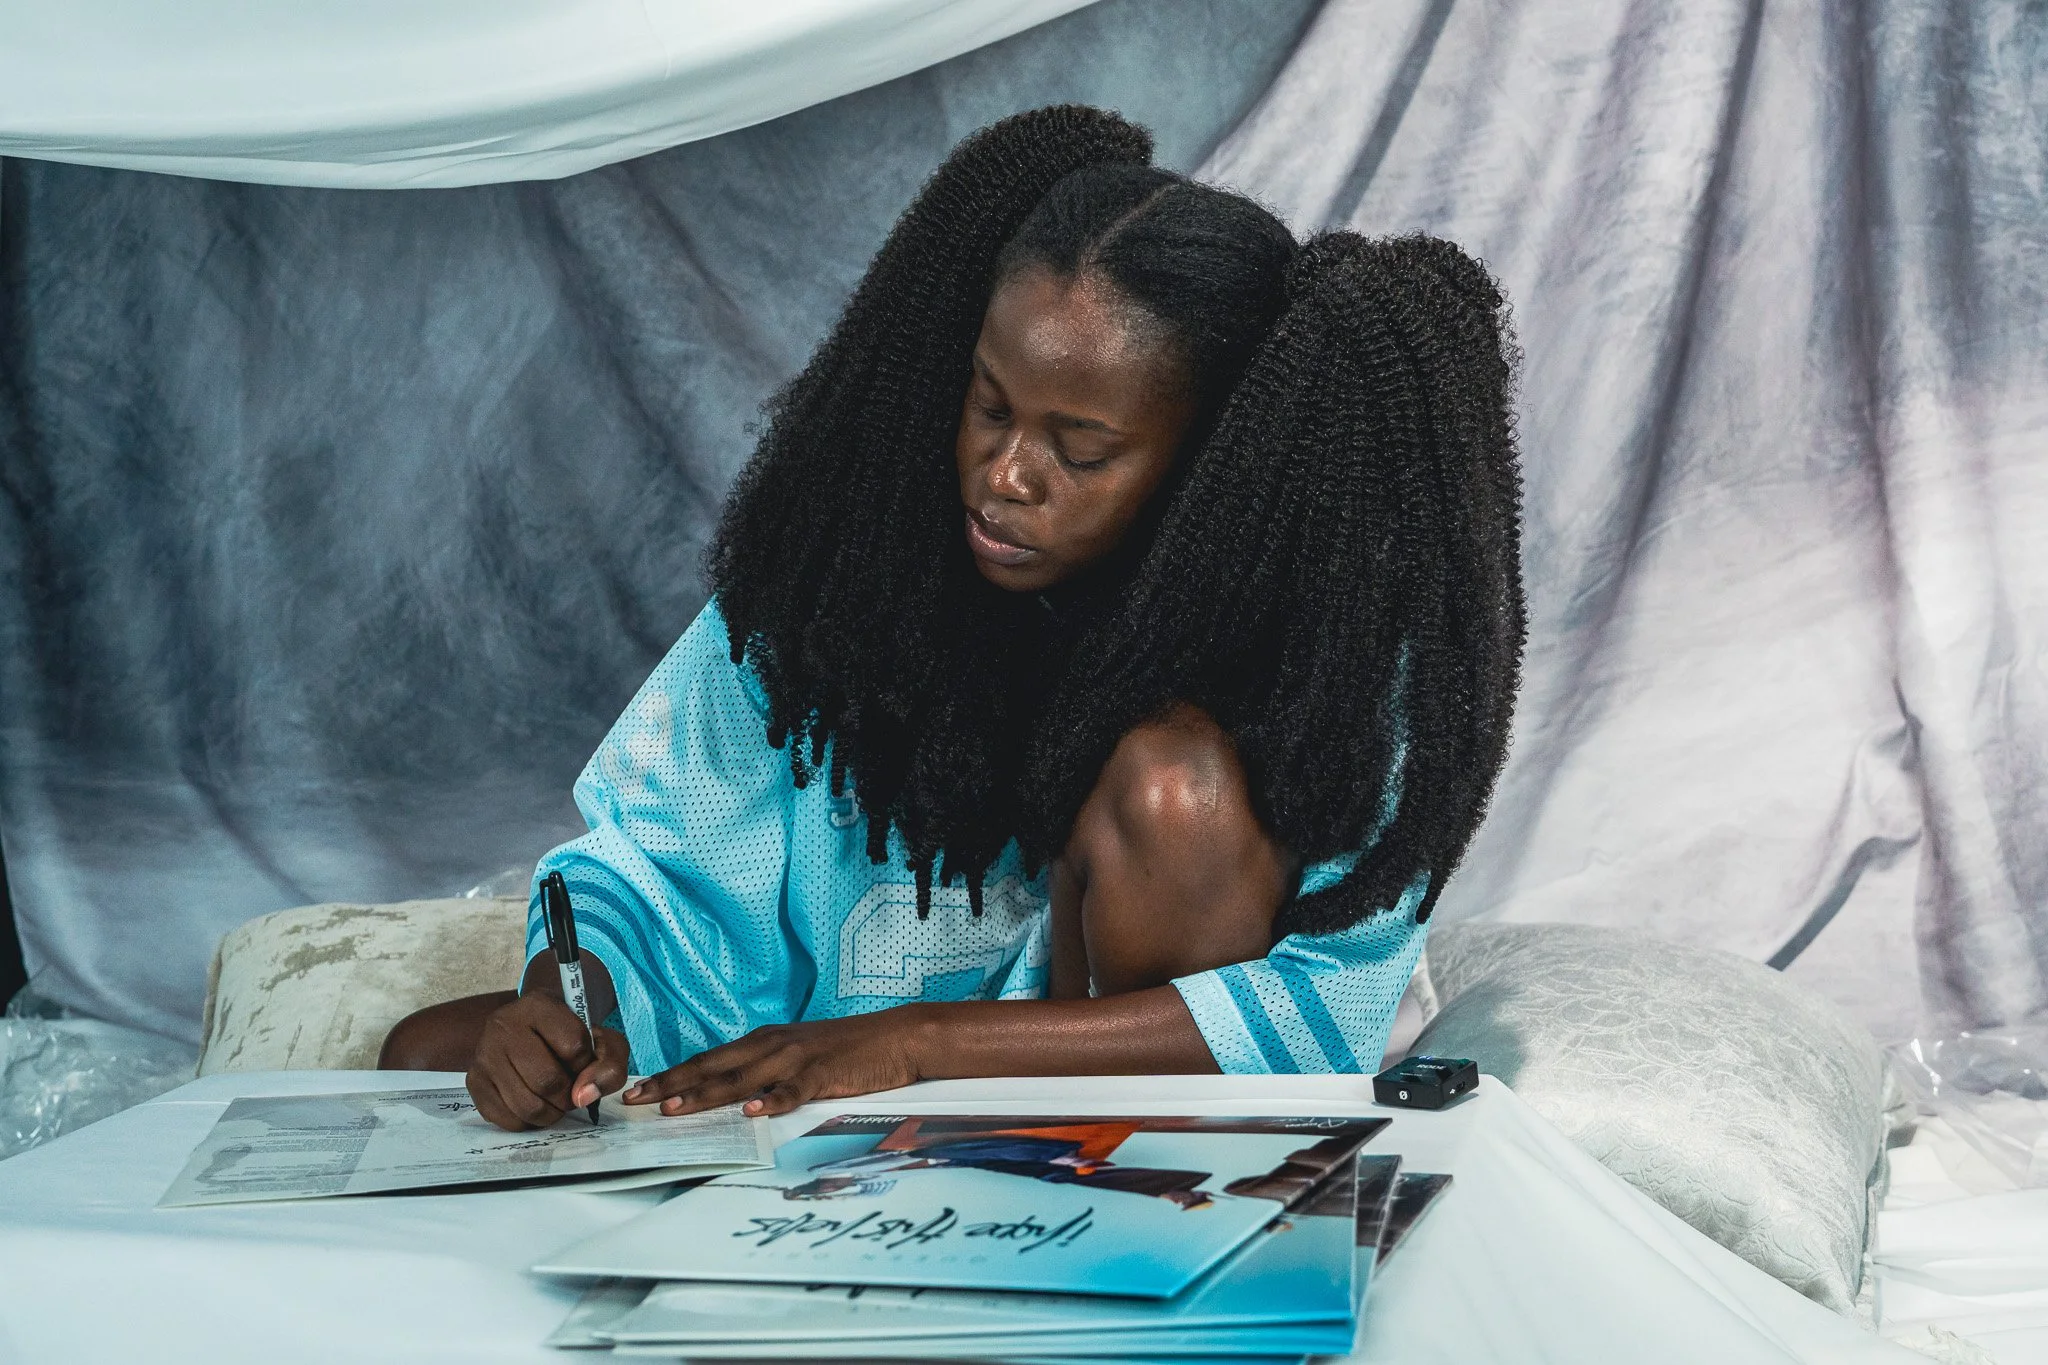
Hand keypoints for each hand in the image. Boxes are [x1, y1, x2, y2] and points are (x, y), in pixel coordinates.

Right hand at [467, 992, 629, 1130]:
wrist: (530, 1032)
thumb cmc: (567, 1037)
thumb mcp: (599, 1038)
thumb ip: (610, 1062)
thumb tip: (585, 1096)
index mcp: (538, 1005)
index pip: (575, 1047)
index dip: (588, 1065)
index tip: (584, 1063)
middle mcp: (503, 1025)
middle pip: (547, 1081)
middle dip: (569, 1096)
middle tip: (572, 1091)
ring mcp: (484, 1054)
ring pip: (527, 1106)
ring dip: (552, 1113)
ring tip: (555, 1099)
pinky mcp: (474, 1082)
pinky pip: (508, 1120)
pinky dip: (530, 1122)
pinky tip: (535, 1103)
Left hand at [622, 1006, 935, 1117]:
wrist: (895, 1037)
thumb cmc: (846, 1049)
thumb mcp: (797, 1053)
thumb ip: (765, 1069)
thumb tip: (732, 1096)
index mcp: (763, 1041)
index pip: (707, 1059)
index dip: (671, 1074)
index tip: (639, 1088)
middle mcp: (772, 1046)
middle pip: (712, 1067)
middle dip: (671, 1084)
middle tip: (636, 1100)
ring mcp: (796, 1059)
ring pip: (742, 1079)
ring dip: (706, 1094)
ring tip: (675, 1109)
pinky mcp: (823, 1074)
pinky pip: (793, 1090)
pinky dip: (773, 1100)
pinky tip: (754, 1111)